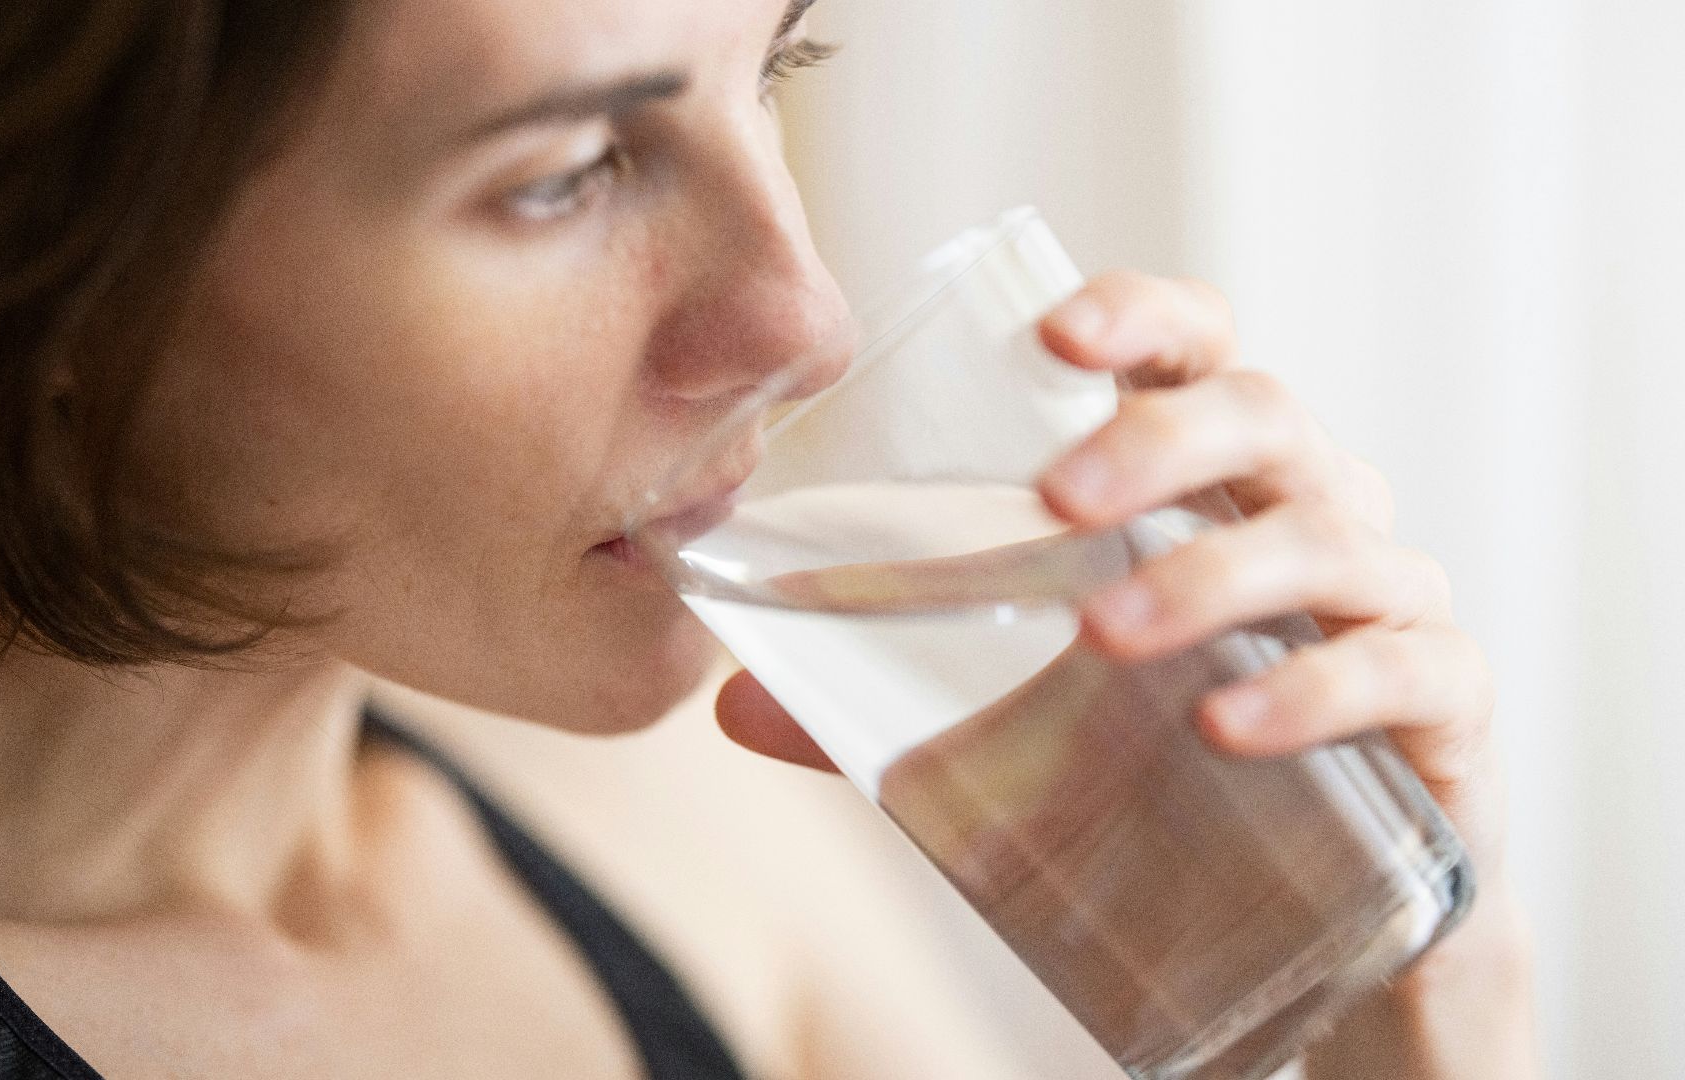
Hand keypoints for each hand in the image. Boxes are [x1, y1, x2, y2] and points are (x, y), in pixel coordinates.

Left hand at [715, 271, 1536, 1077]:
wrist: (1325, 922)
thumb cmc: (1168, 776)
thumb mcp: (1025, 730)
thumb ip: (890, 707)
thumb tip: (731, 705)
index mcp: (1211, 485)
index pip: (1193, 351)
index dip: (1137, 317)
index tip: (1052, 333)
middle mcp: (1310, 512)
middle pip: (1264, 414)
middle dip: (1160, 441)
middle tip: (1059, 501)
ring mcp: (1388, 601)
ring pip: (1327, 536)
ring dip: (1214, 573)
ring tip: (1108, 634)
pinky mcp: (1443, 707)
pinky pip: (1402, 669)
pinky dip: (1314, 687)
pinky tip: (1228, 726)